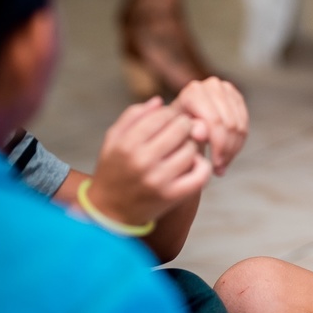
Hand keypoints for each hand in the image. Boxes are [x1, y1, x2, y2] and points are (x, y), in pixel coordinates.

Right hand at [88, 97, 212, 225]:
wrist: (110, 212)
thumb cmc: (114, 169)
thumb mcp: (113, 140)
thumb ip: (133, 116)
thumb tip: (160, 101)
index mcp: (127, 144)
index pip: (163, 115)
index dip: (171, 114)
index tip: (170, 121)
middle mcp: (141, 161)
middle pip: (182, 128)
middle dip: (184, 127)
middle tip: (180, 133)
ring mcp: (158, 180)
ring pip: (192, 148)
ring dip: (191, 147)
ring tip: (181, 150)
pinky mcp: (172, 196)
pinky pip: (201, 174)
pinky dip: (202, 166)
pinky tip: (193, 165)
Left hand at [170, 77, 247, 174]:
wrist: (178, 118)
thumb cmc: (175, 129)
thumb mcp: (178, 134)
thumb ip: (190, 133)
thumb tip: (202, 133)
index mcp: (193, 92)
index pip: (215, 122)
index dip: (218, 146)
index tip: (214, 166)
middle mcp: (211, 86)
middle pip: (229, 124)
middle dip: (227, 150)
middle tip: (220, 168)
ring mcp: (226, 89)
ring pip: (239, 126)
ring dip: (234, 149)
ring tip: (223, 164)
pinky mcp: (236, 96)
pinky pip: (244, 124)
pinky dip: (238, 143)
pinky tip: (228, 154)